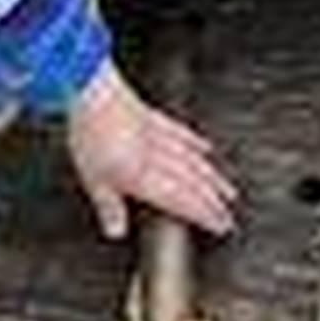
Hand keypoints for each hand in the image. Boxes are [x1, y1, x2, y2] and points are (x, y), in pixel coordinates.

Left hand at [67, 63, 237, 239]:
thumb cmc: (89, 131)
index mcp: (143, 175)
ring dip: (212, 176)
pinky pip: (181, 133)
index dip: (204, 214)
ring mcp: (157, 134)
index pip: (182, 200)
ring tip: (226, 188)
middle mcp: (156, 156)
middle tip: (230, 212)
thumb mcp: (92, 180)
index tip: (221, 224)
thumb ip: (108, 206)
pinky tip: (205, 148)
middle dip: (214, 199)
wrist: (91, 90)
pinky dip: (196, 143)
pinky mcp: (151, 115)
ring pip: (192, 160)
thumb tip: (116, 230)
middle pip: (193, 181)